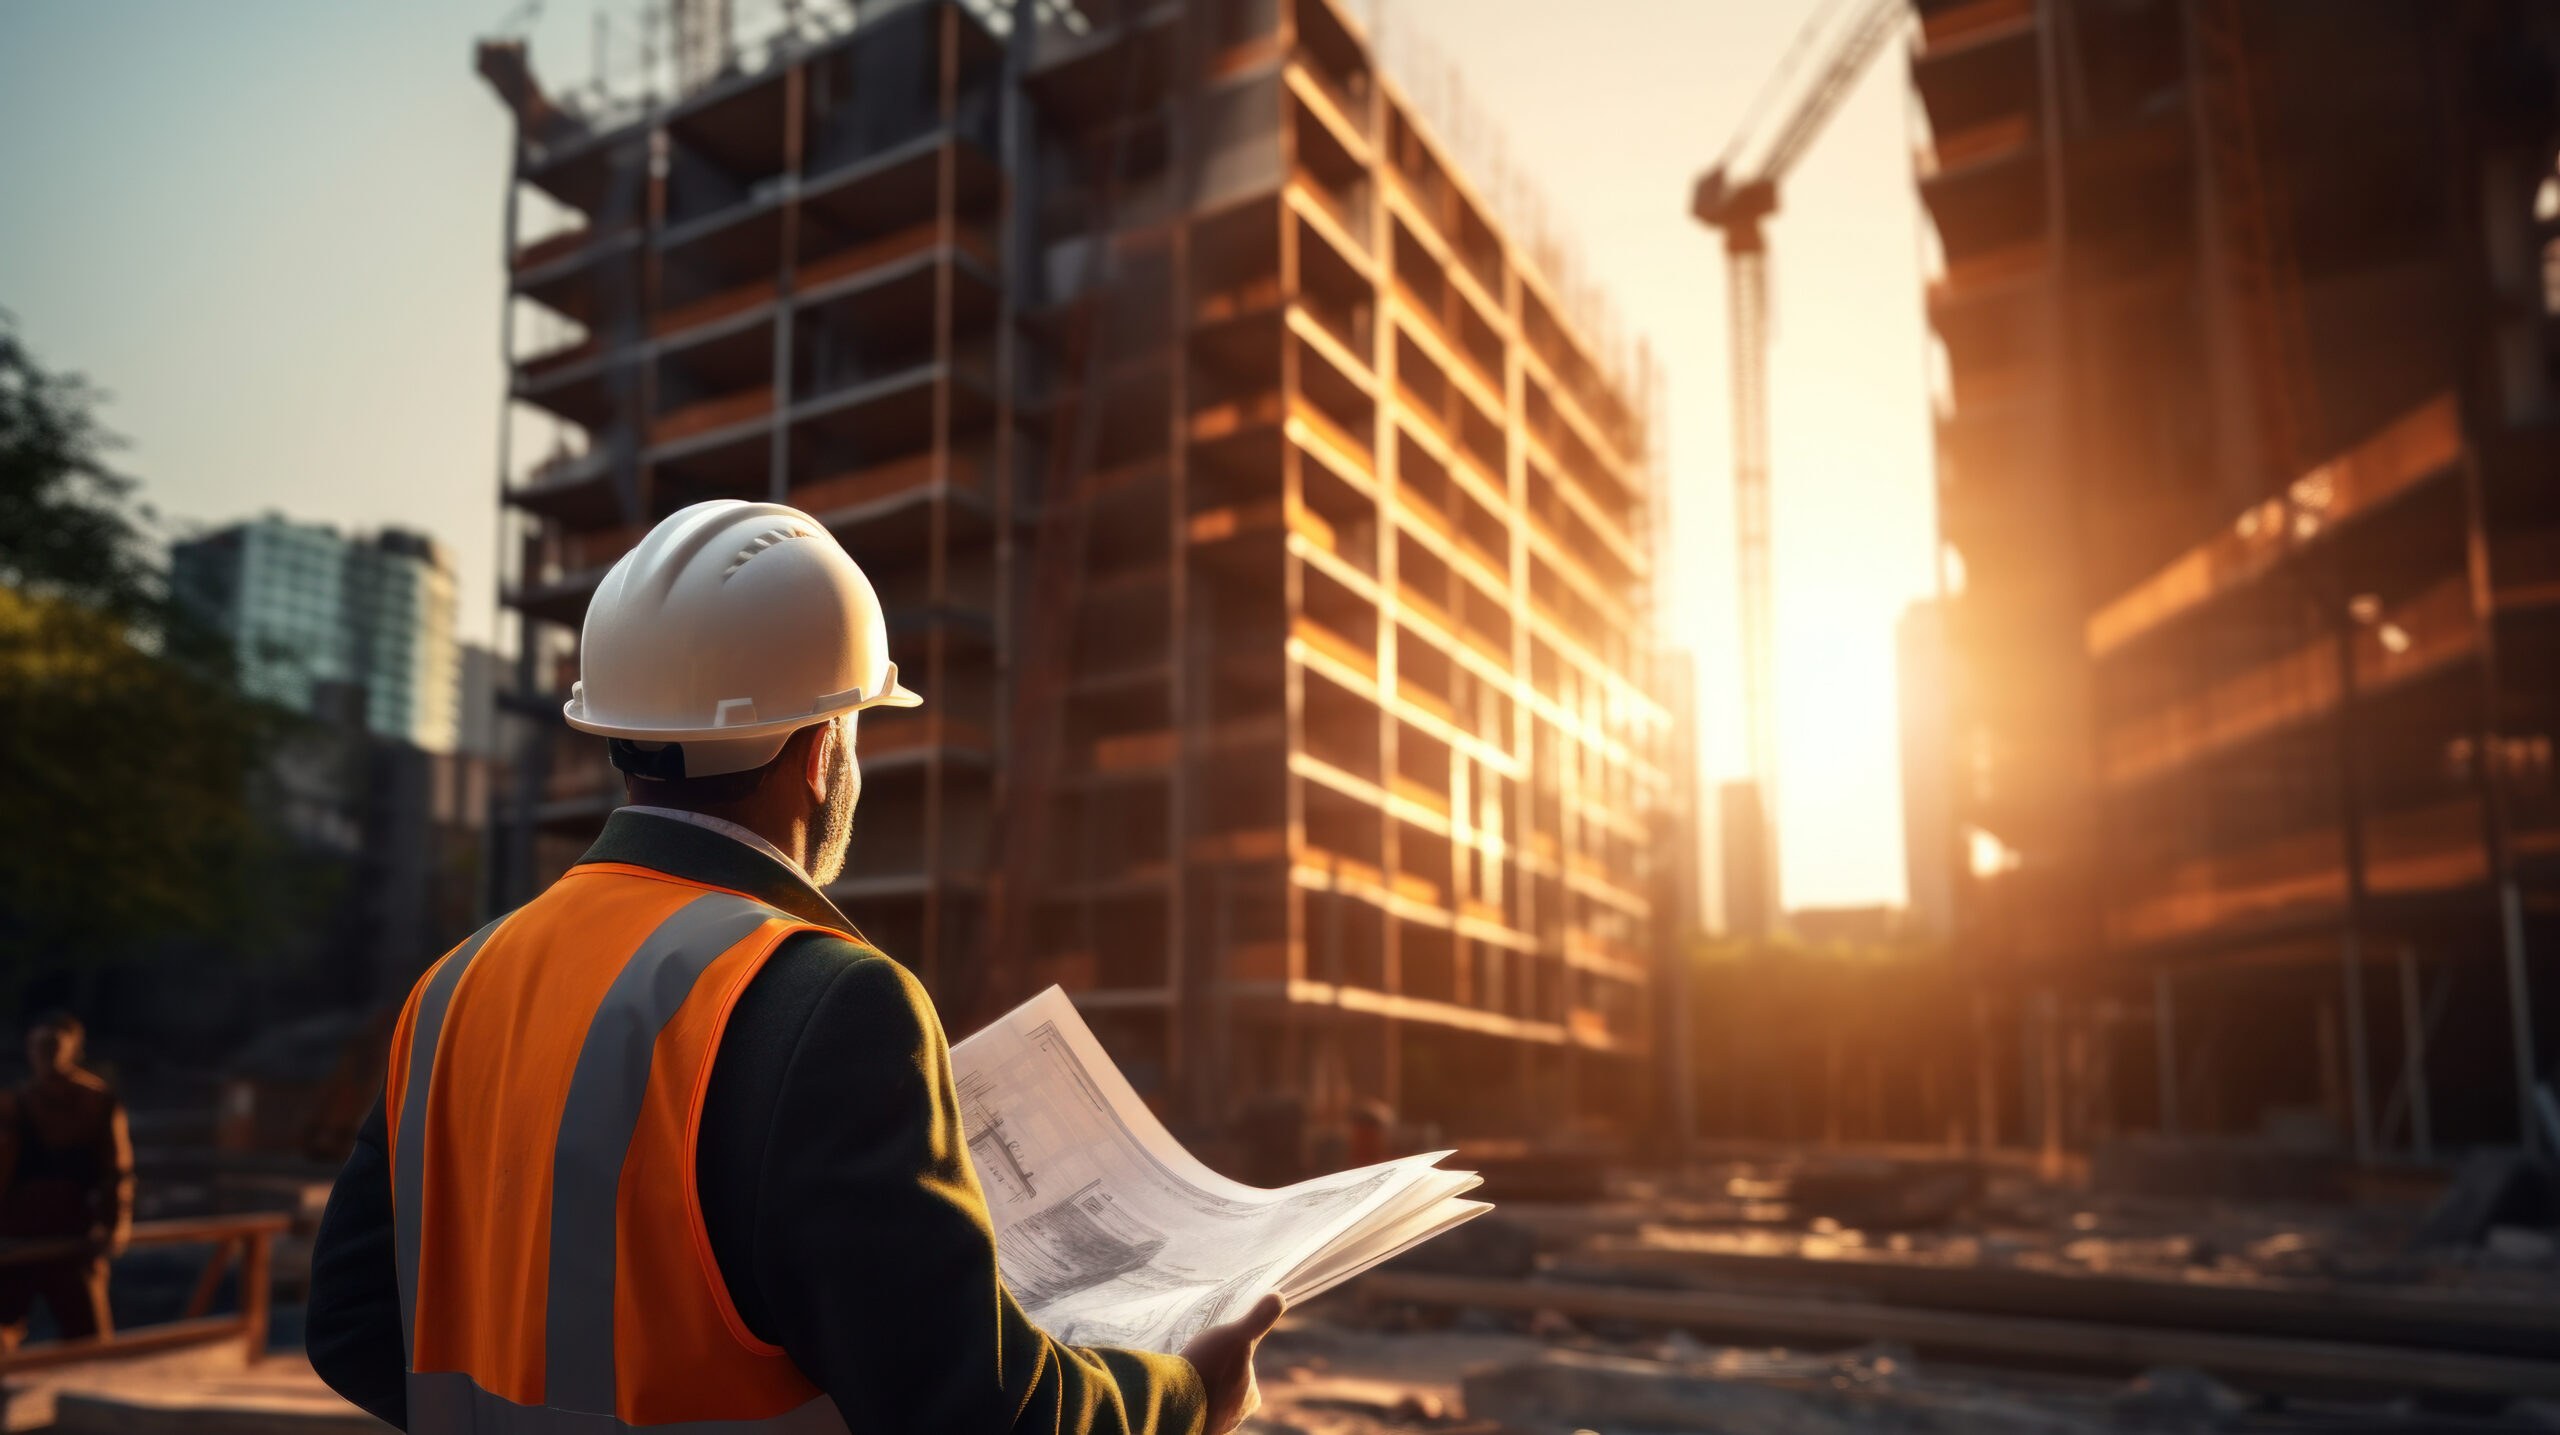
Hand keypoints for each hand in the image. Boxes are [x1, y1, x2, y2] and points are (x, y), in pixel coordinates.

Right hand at [1179, 1292, 1283, 1434]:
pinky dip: (1183, 1401)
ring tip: (1184, 1376)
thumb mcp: (1236, 1336)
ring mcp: (1210, 1426)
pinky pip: (1188, 1412)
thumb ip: (1257, 1319)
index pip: (1246, 1379)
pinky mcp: (1188, 1428)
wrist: (1171, 1403)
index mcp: (1250, 1399)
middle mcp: (1232, 1418)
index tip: (1220, 1353)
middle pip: (1225, 1392)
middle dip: (1214, 1379)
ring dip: (1197, 1390)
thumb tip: (1278, 1297)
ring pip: (1205, 1403)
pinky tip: (1175, 1390)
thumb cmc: (1207, 1370)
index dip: (1234, 1364)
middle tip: (1199, 1363)